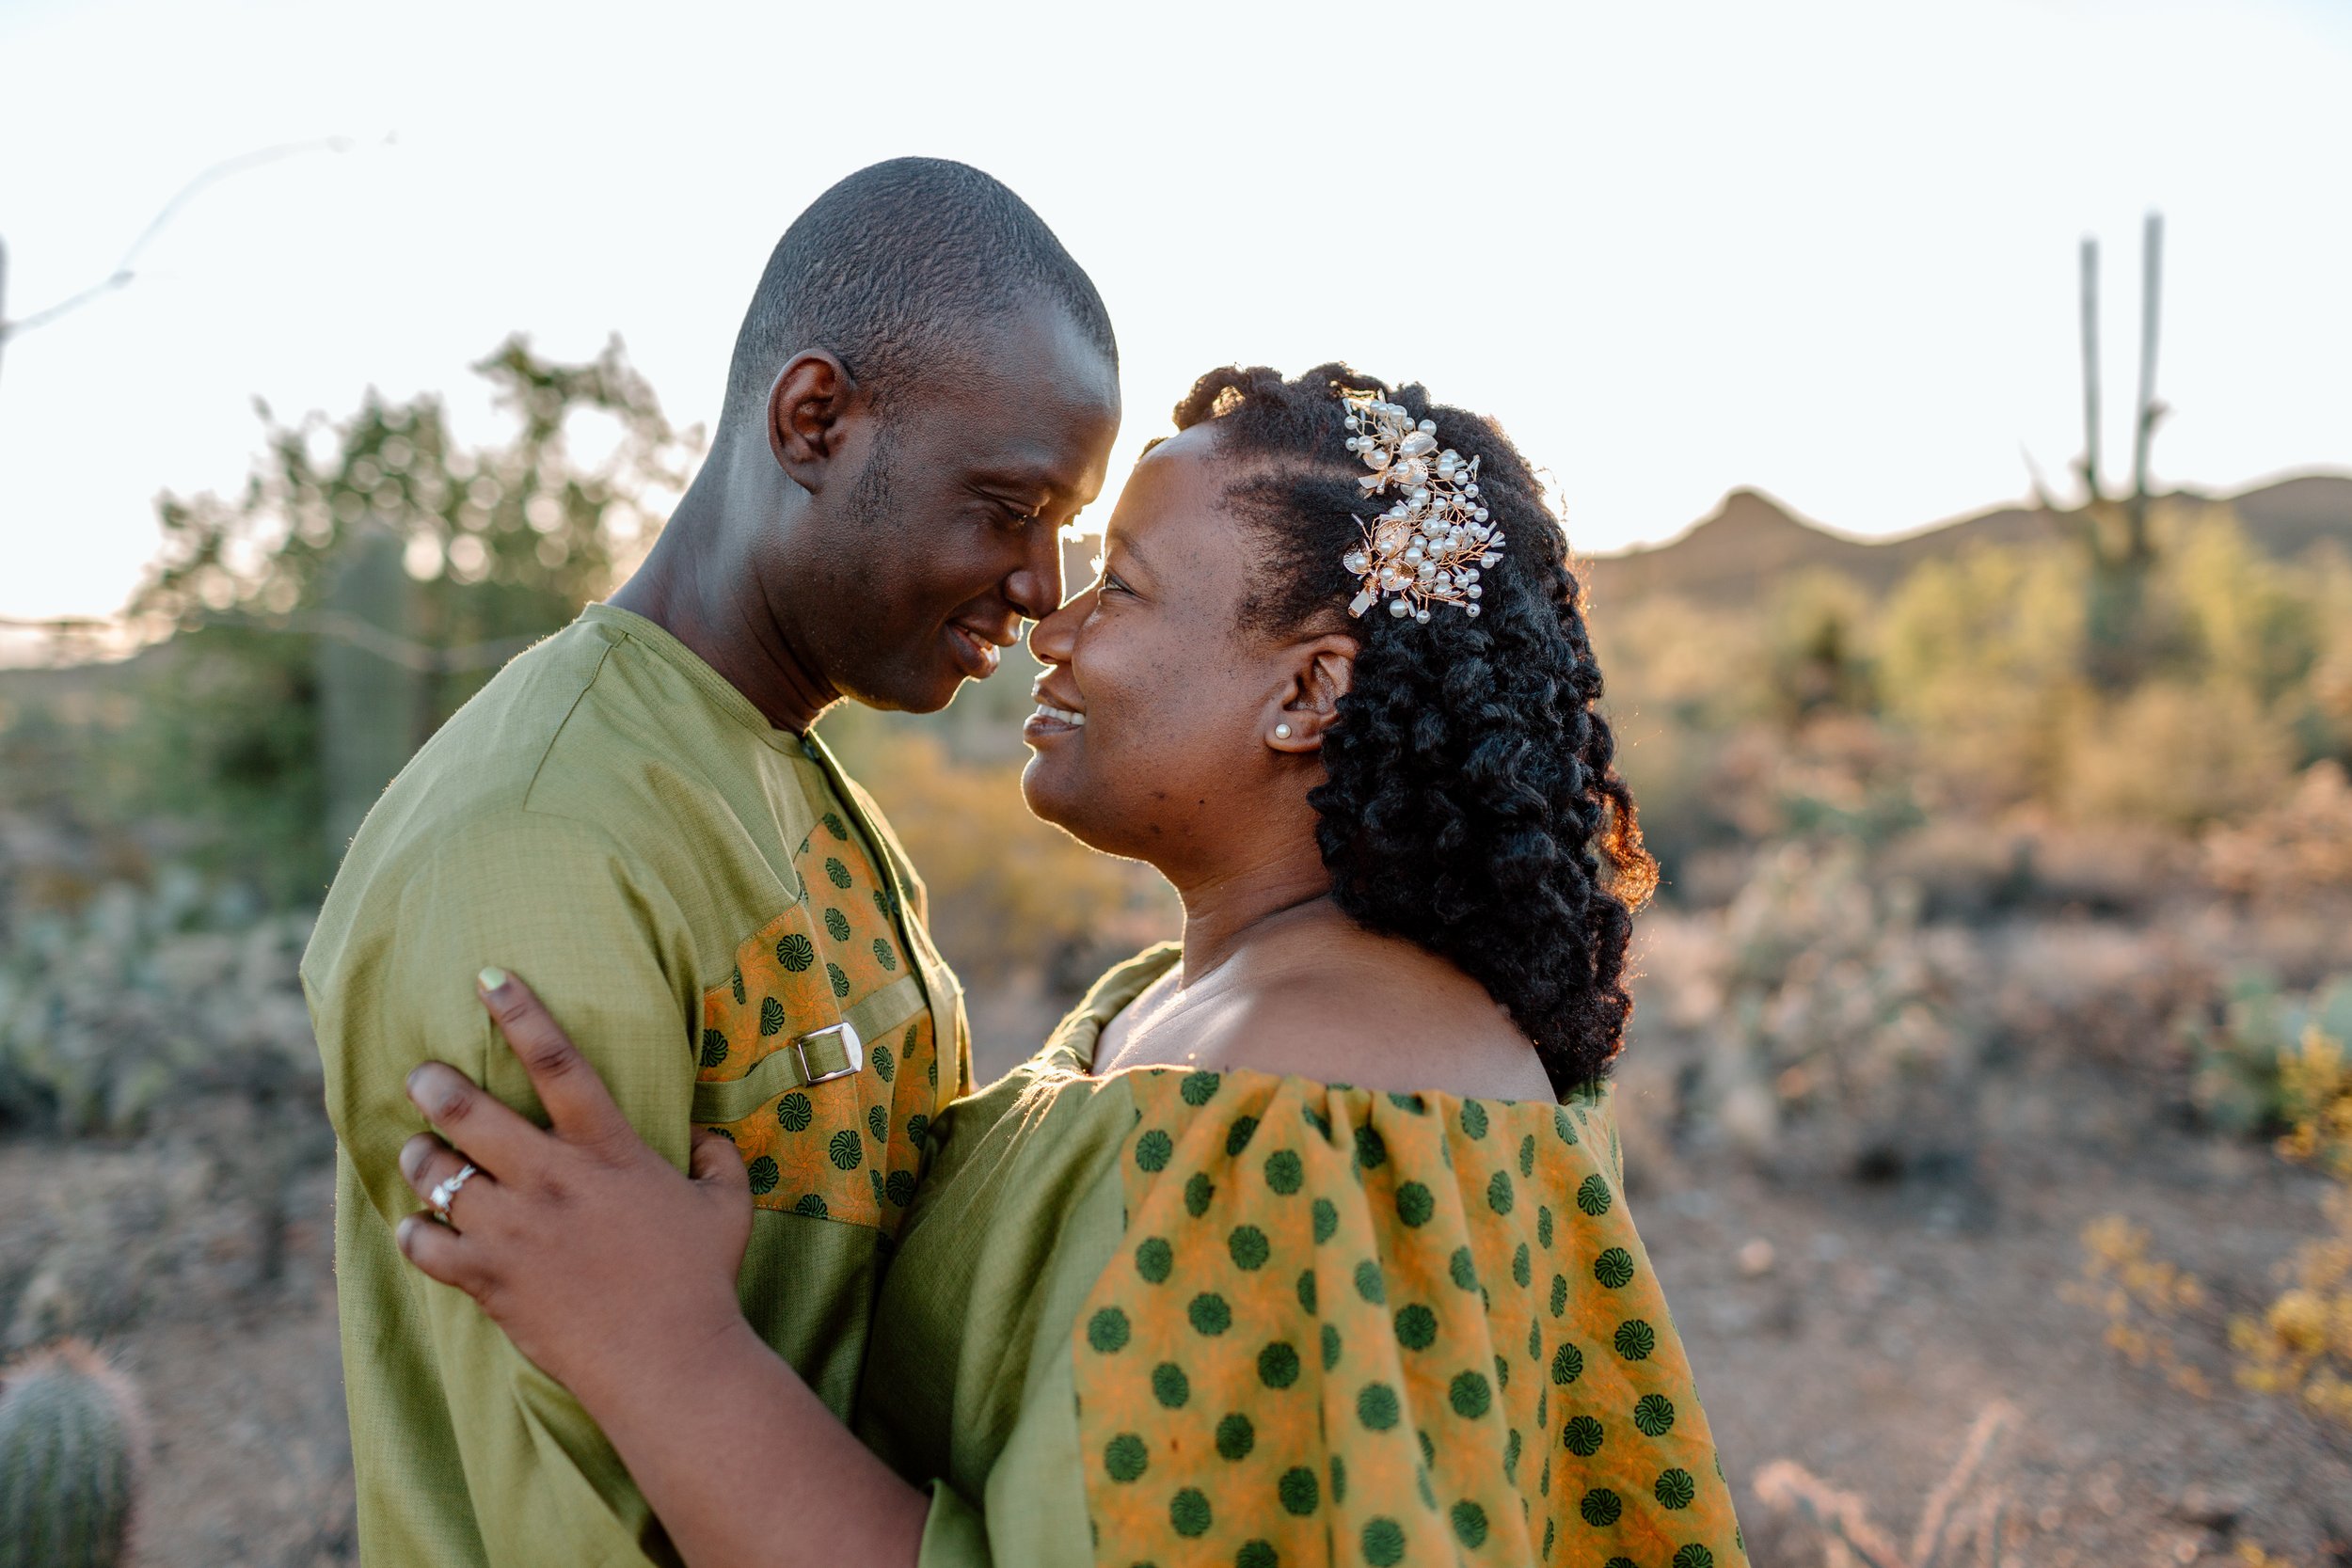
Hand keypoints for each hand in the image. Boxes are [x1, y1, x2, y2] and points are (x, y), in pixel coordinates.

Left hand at [394, 969, 751, 1407]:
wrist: (668, 1361)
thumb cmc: (701, 1281)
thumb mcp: (727, 1206)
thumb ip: (717, 1158)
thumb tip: (705, 1135)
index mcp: (607, 1150)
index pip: (557, 1062)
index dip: (520, 1012)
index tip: (488, 978)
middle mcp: (552, 1179)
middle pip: (472, 1113)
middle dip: (435, 1087)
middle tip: (421, 1076)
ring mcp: (514, 1230)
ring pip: (438, 1175)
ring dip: (420, 1158)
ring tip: (417, 1151)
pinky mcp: (490, 1279)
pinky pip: (425, 1245)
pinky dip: (413, 1233)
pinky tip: (414, 1227)